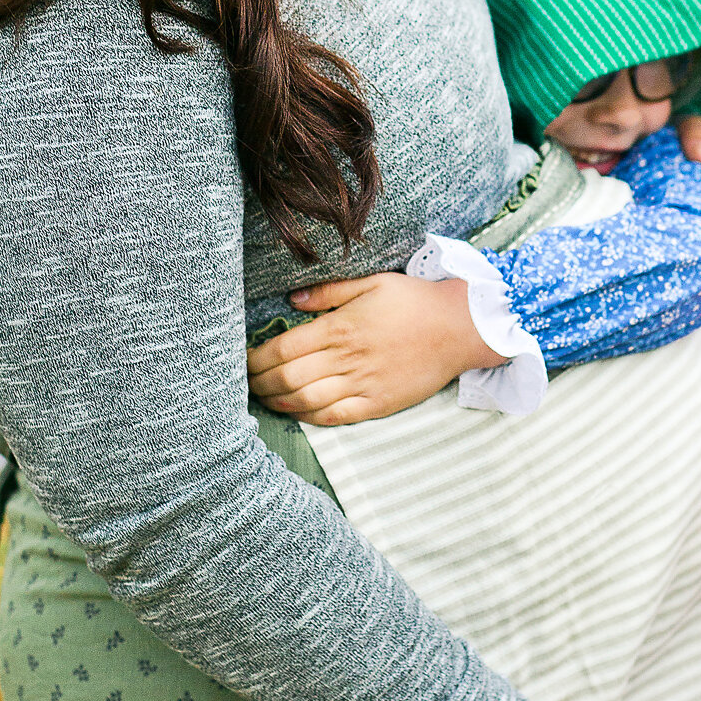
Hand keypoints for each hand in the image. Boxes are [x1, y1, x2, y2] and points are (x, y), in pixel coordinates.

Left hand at [246, 272, 503, 424]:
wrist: (460, 328)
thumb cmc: (415, 301)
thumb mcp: (371, 283)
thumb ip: (327, 292)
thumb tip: (291, 300)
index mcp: (340, 327)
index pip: (282, 349)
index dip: (255, 359)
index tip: (240, 360)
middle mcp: (346, 359)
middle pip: (287, 378)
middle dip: (259, 383)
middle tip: (244, 384)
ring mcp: (362, 384)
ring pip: (305, 401)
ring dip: (278, 402)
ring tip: (263, 398)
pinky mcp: (377, 404)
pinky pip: (334, 416)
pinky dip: (309, 417)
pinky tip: (296, 411)